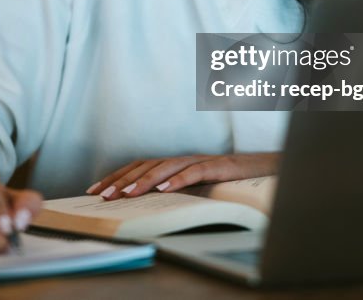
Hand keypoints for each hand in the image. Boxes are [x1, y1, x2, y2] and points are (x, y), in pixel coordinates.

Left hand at [87, 153, 278, 199]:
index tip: (94, 189)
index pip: (139, 166)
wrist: (268, 170)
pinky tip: (164, 190)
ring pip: (166, 167)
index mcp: (176, 164)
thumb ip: (174, 190)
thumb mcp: (197, 188)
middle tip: (103, 195)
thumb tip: (144, 204)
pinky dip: (178, 180)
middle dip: (122, 180)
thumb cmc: (230, 181)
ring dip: (144, 180)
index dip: (116, 175)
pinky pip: (195, 172)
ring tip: (125, 194)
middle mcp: (184, 159)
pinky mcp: (219, 166)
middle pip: (146, 165)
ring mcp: (200, 160)